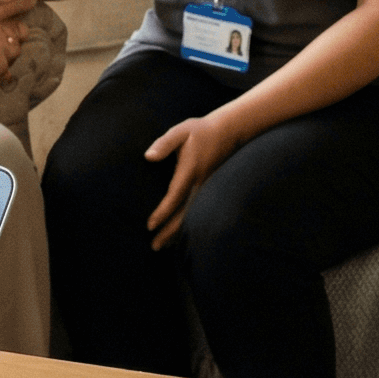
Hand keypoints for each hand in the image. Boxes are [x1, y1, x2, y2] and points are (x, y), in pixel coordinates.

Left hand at [143, 111, 245, 249]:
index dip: (162, 213)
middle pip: (184, 214)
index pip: (174, 197)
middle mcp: (200, 183)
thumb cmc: (200, 131)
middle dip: (169, 232)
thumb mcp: (180, 131)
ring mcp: (207, 187)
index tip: (149, 226)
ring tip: (163, 246)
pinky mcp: (210, 188)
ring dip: (177, 232)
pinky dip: (187, 224)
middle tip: (154, 247)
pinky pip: (198, 211)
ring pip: (192, 216)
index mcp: (190, 171)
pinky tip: (178, 233)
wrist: (230, 131)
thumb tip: (148, 157)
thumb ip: (164, 144)